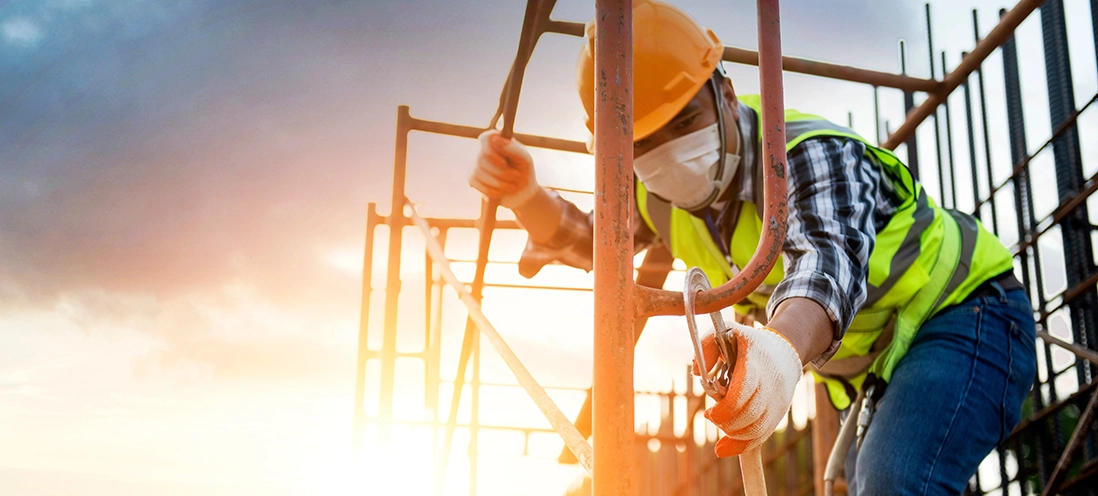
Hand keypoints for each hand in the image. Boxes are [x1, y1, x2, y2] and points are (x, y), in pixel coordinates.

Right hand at [468, 130, 539, 208]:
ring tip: (512, 186)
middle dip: (501, 172)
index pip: (485, 138)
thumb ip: (513, 148)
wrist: (523, 193)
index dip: (491, 151)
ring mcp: (476, 165)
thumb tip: (495, 138)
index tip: (504, 163)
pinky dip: (490, 190)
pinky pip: (475, 183)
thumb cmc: (524, 172)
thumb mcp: (525, 159)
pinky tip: (501, 192)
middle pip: (482, 158)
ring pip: (478, 172)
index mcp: (498, 142)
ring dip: (498, 183)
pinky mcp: (473, 179)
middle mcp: (485, 151)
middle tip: (516, 176)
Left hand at [692, 322, 801, 456]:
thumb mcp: (726, 333)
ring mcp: (777, 400)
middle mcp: (770, 384)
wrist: (785, 350)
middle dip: (726, 423)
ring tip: (721, 424)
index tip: (709, 413)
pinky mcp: (779, 412)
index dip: (724, 410)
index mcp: (756, 363)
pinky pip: (763, 435)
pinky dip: (744, 445)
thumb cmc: (748, 343)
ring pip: (757, 429)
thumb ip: (706, 347)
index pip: (742, 394)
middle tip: (712, 416)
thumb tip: (696, 373)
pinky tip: (726, 447)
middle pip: (749, 415)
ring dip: (734, 435)